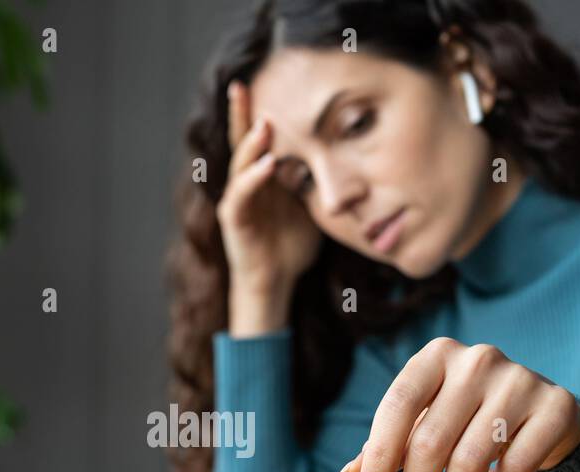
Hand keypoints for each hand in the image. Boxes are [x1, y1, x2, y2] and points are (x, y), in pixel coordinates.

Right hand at [216, 81, 320, 307]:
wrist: (276, 281)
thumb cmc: (293, 244)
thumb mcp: (310, 203)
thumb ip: (315, 178)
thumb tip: (346, 153)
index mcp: (262, 175)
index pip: (259, 137)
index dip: (259, 111)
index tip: (265, 81)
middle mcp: (245, 182)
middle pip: (241, 141)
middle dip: (241, 113)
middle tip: (242, 85)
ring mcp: (237, 200)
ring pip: (240, 164)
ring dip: (252, 143)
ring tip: (264, 123)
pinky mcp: (234, 220)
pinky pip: (241, 194)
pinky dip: (254, 178)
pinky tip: (268, 165)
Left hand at [336, 338, 579, 471]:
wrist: (541, 413)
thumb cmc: (467, 418)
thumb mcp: (423, 425)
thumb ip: (385, 450)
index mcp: (436, 355)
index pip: (397, 406)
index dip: (379, 456)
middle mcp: (478, 359)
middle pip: (431, 440)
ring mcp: (520, 380)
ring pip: (471, 459)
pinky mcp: (555, 406)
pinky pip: (515, 466)